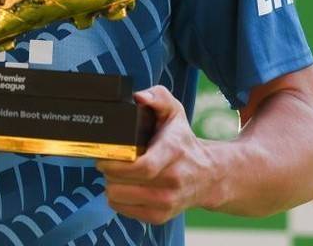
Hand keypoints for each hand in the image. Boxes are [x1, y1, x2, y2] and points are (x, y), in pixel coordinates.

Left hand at [95, 85, 223, 224]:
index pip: (143, 167)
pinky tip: (123, 186)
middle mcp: (173, 181)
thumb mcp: (174, 112)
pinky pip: (124, 210)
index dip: (117, 164)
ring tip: (115, 173)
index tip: (103, 157)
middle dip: (108, 171)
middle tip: (107, 161)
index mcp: (173, 153)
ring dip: (110, 184)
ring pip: (120, 198)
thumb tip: (139, 97)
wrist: (209, 176)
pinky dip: (117, 198)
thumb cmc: (183, 141)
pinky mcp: (160, 216)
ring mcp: (167, 202)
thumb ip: (158, 96)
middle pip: (124, 183)